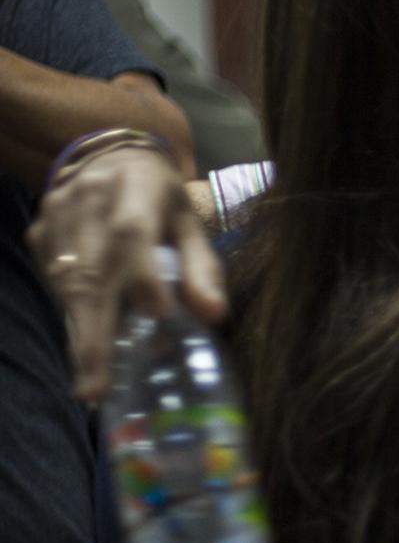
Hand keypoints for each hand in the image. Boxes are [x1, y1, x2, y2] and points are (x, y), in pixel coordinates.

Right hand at [27, 145, 225, 401]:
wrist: (107, 155)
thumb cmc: (161, 198)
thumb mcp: (191, 221)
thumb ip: (201, 266)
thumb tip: (214, 315)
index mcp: (137, 189)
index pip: (133, 232)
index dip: (141, 274)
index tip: (157, 314)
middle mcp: (90, 199)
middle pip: (89, 270)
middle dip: (93, 333)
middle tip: (95, 386)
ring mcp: (57, 216)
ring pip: (65, 282)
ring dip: (80, 333)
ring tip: (93, 380)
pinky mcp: (40, 233)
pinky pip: (53, 281)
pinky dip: (71, 313)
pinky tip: (87, 340)